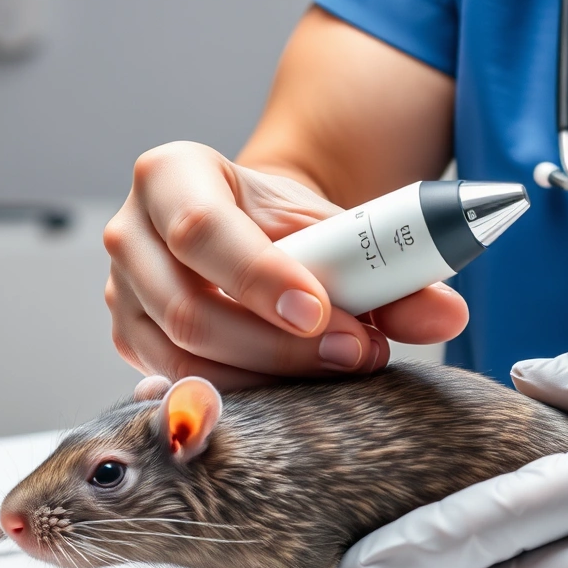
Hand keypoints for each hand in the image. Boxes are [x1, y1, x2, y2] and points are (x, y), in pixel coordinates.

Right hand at [103, 142, 468, 388]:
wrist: (255, 234)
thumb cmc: (290, 224)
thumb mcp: (338, 228)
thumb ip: (392, 266)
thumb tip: (447, 315)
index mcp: (170, 175)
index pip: (201, 230)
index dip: (259, 278)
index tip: (321, 312)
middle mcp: (129, 233)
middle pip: (187, 308)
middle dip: (279, 344)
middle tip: (357, 353)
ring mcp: (121, 295)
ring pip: (182, 359)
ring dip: (270, 375)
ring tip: (342, 366)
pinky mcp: (130, 343)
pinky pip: (181, 387)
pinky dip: (245, 393)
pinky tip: (296, 389)